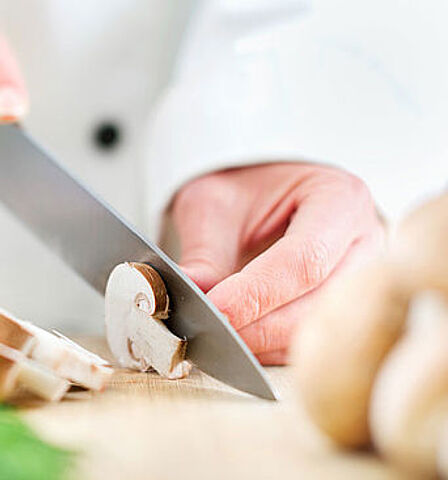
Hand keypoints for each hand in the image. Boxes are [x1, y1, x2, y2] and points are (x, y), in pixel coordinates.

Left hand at [171, 163, 384, 364]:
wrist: (259, 197)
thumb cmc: (242, 192)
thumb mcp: (213, 206)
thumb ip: (205, 253)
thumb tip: (190, 296)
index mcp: (340, 199)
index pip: (305, 259)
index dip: (257, 293)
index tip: (215, 311)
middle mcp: (364, 244)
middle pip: (317, 306)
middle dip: (258, 328)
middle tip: (209, 332)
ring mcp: (361, 283)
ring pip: (316, 333)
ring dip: (262, 345)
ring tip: (217, 337)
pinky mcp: (345, 312)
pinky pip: (309, 343)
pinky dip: (268, 349)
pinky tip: (237, 341)